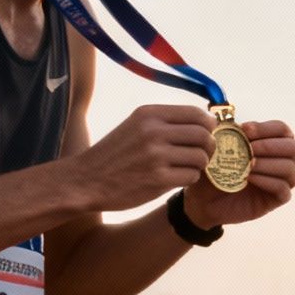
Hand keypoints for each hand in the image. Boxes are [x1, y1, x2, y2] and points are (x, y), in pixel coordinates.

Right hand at [72, 104, 216, 210]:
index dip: (209, 126)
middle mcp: (154, 131)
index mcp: (149, 114)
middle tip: (202, 154)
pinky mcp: (158, 179)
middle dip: (209, 147)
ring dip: (199, 165)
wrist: (86, 181)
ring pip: (201, 157)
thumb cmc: (114, 155)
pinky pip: (192, 176)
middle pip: (204, 135)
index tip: (207, 134)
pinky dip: (189, 179)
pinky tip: (176, 179)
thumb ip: (165, 122)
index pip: (197, 113)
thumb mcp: (135, 126)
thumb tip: (205, 121)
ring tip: (185, 167)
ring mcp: (156, 156)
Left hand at [182, 119, 294, 228]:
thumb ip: (228, 133)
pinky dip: (267, 181)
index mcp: (272, 143)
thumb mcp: (218, 150)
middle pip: (292, 147)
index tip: (245, 130)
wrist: (206, 200)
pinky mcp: (278, 199)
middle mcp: (282, 160)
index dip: (266, 128)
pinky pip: (283, 188)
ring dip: (268, 164)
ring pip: (289, 167)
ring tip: (248, 166)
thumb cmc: (215, 172)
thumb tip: (231, 120)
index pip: (282, 129)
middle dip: (269, 146)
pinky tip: (250, 179)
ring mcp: (282, 180)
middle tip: (249, 150)